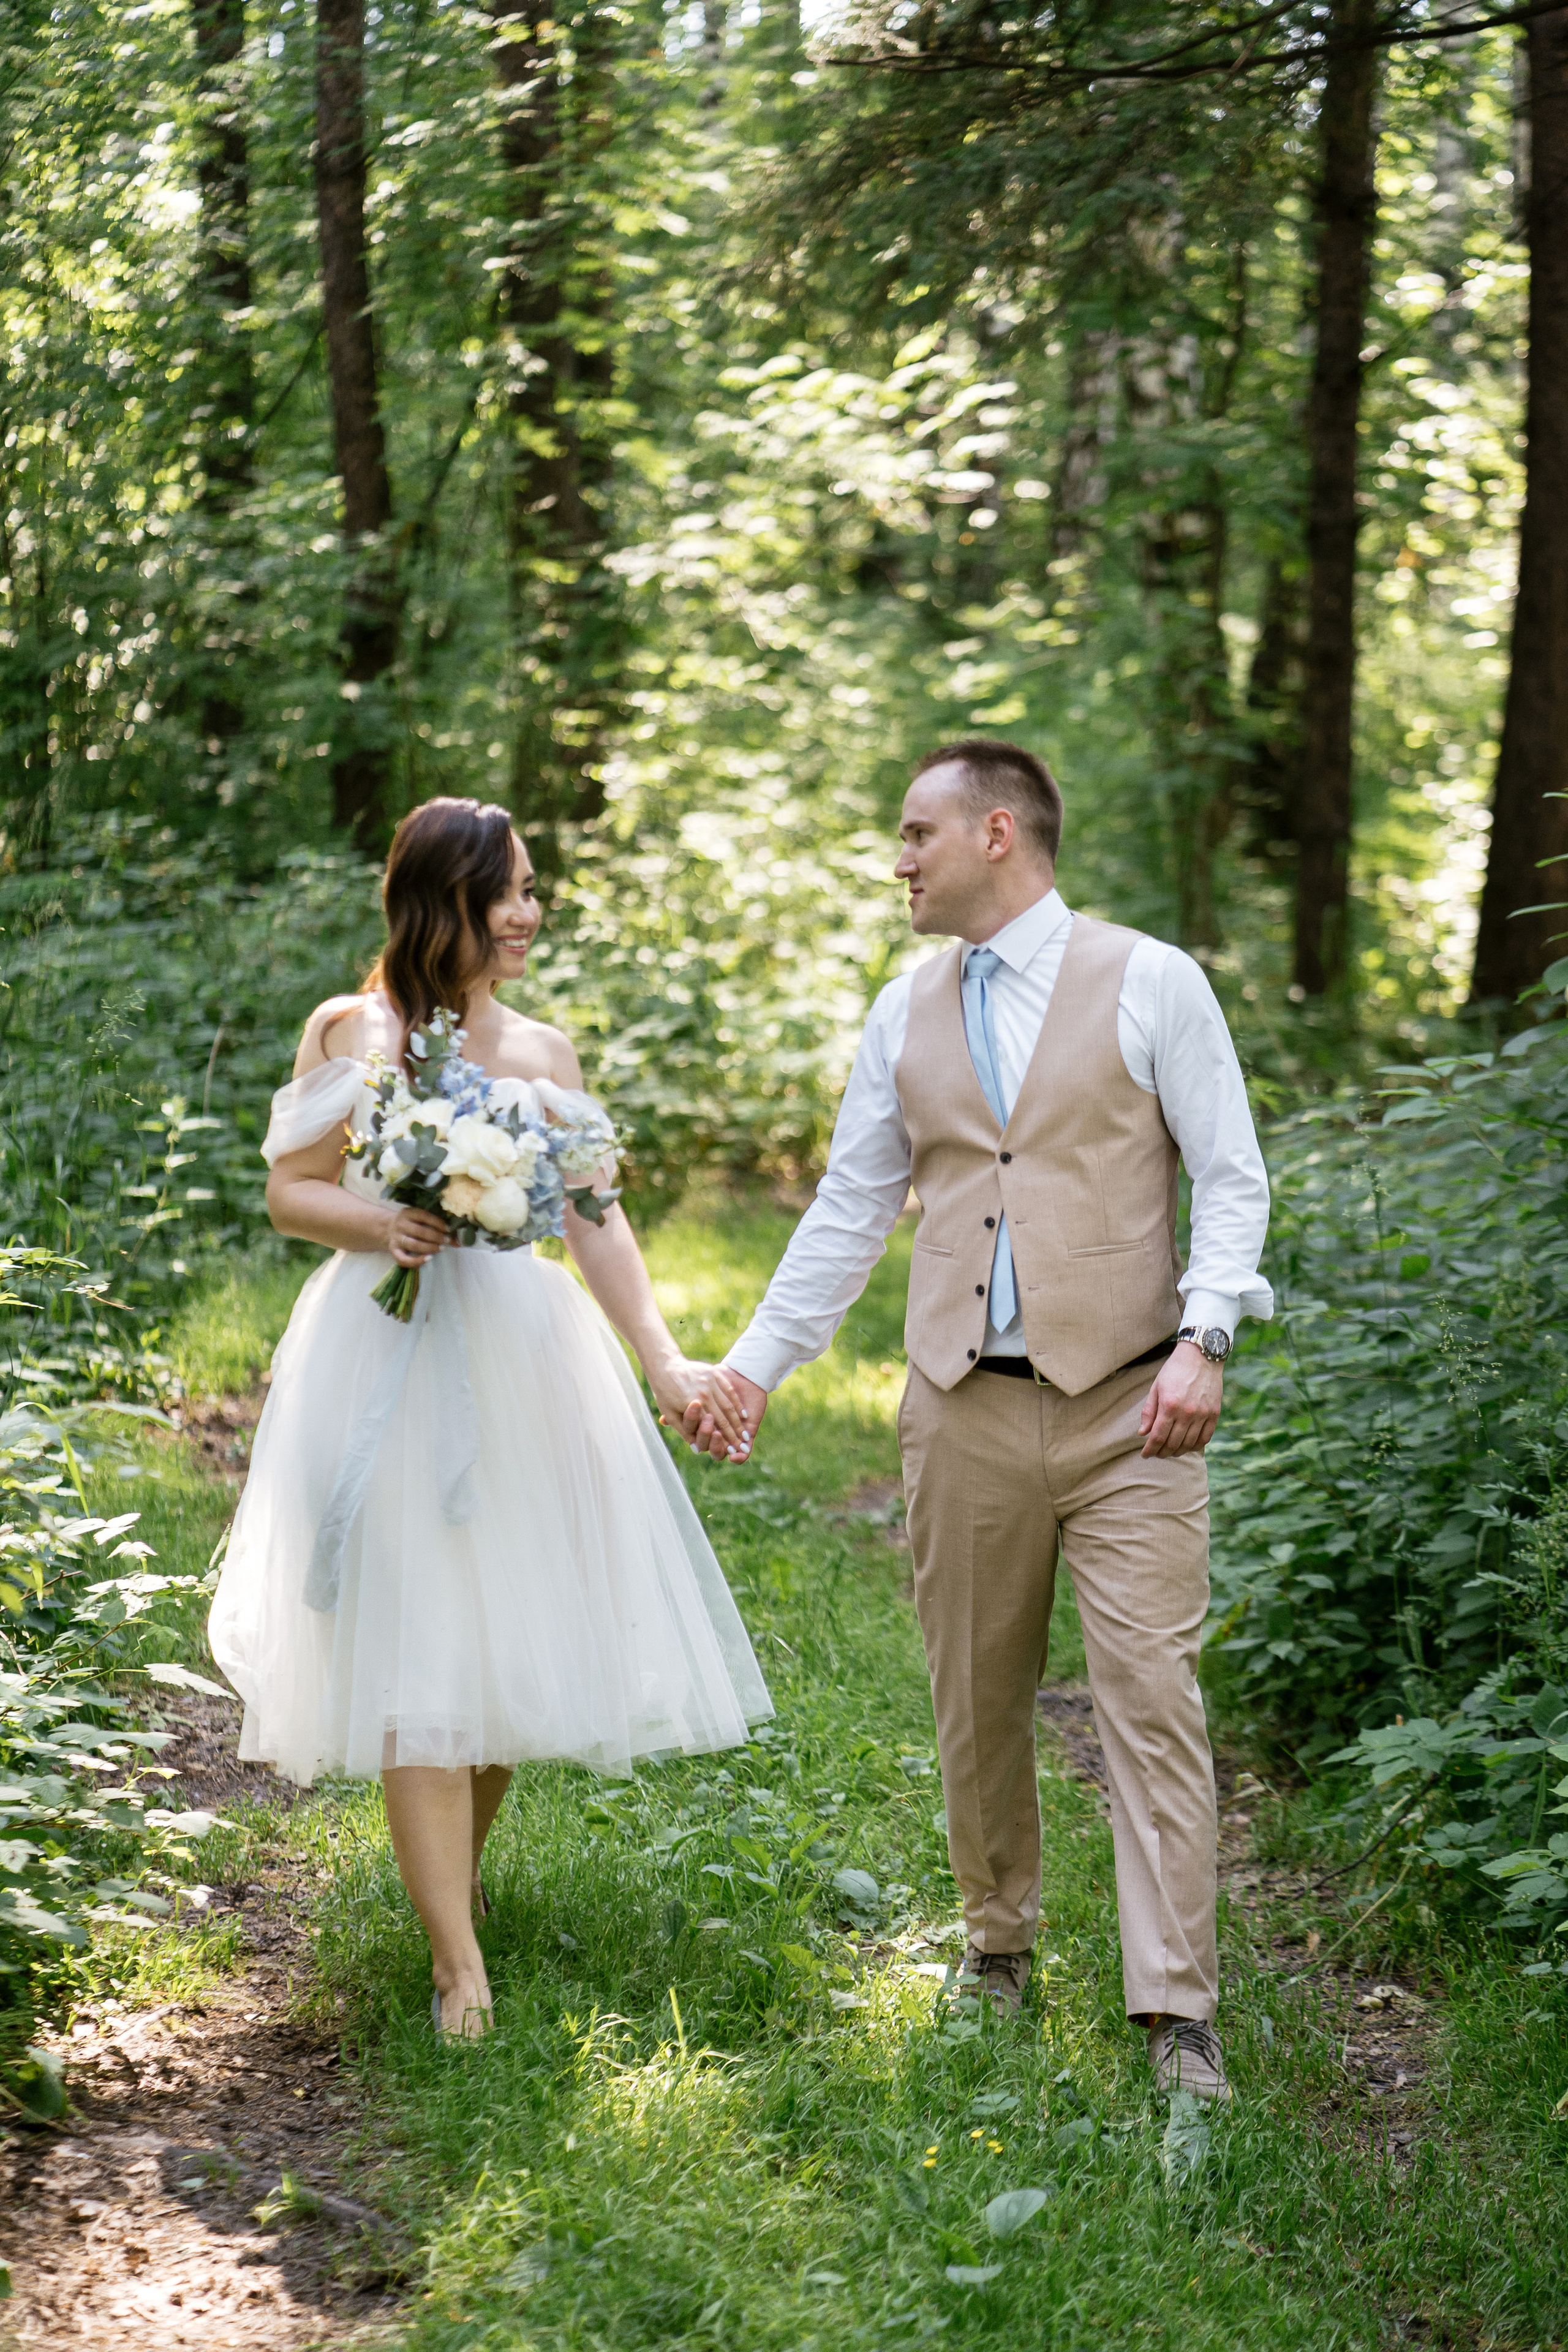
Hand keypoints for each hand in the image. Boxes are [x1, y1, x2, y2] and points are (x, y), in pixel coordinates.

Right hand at [384, 1204, 448, 1268]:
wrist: (387, 1228)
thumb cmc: (411, 1223)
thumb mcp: (418, 1219)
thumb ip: (435, 1224)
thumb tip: (458, 1238)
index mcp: (408, 1213)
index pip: (424, 1216)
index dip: (438, 1223)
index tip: (449, 1229)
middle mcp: (400, 1224)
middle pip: (420, 1231)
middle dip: (436, 1237)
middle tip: (447, 1241)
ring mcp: (396, 1238)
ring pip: (414, 1244)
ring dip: (430, 1248)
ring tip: (441, 1248)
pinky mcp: (393, 1250)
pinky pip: (403, 1259)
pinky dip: (416, 1261)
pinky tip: (428, 1259)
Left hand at [653, 1360, 752, 1461]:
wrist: (665, 1365)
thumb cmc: (664, 1392)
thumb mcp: (669, 1413)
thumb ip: (684, 1431)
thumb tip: (698, 1449)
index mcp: (692, 1405)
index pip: (713, 1426)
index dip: (724, 1440)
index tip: (732, 1450)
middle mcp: (703, 1394)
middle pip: (723, 1418)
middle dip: (734, 1434)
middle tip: (742, 1445)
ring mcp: (710, 1382)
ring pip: (728, 1405)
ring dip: (738, 1421)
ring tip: (745, 1433)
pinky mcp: (714, 1373)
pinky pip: (729, 1391)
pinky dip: (737, 1403)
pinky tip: (743, 1414)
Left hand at [1139, 1342, 1222, 1458]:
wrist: (1201, 1356)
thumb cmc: (1175, 1370)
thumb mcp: (1156, 1387)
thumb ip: (1149, 1411)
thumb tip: (1143, 1433)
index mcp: (1169, 1405)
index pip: (1158, 1437)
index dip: (1150, 1449)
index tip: (1145, 1455)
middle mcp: (1187, 1413)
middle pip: (1173, 1443)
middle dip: (1162, 1453)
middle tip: (1156, 1454)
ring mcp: (1202, 1414)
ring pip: (1189, 1444)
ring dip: (1177, 1452)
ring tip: (1170, 1451)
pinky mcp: (1214, 1413)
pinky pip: (1205, 1438)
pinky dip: (1195, 1446)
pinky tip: (1187, 1446)